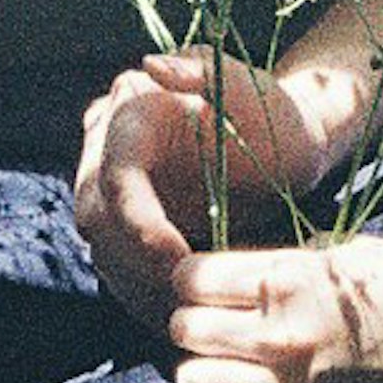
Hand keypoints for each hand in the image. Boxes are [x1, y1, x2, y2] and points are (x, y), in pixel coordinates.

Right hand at [71, 52, 351, 329]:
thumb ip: (203, 74)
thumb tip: (150, 67)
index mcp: (130, 109)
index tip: (177, 258)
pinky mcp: (127, 221)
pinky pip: (120, 266)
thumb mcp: (249, 90)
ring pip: (103, 249)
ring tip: (184, 316)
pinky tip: (178, 316)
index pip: (114, 173)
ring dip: (137, 289)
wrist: (285, 141)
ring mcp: (112, 186)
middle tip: (185, 297)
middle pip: (98, 216)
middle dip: (136, 263)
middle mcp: (106, 146)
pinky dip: (144, 295)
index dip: (138, 222)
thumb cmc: (274, 114)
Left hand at [164, 236, 382, 382]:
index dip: (194, 280)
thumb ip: (295, 263)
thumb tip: (252, 271)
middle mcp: (277, 335)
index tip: (210, 285)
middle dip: (193, 324)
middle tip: (217, 326)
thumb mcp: (355, 254)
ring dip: (201, 371)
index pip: (192, 280)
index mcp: (288, 279)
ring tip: (228, 367)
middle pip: (184, 330)